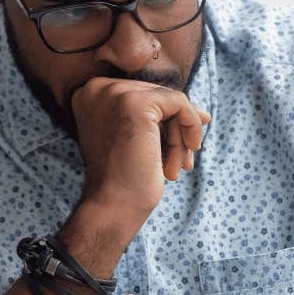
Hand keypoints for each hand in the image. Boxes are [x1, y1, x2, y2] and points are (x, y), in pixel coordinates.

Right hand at [71, 76, 210, 219]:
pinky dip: (190, 127)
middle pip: (157, 95)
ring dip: (181, 136)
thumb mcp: (136, 140)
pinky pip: (180, 104)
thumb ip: (158, 119)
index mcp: (90, 94)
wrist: (112, 206)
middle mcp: (97, 88)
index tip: (180, 145)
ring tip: (178, 166)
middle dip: (175, 129)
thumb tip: (204, 114)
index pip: (142, 94)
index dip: (165, 120)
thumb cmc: (123, 180)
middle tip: (181, 162)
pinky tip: (186, 155)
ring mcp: (114, 93)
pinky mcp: (135, 102)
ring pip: (171, 101)